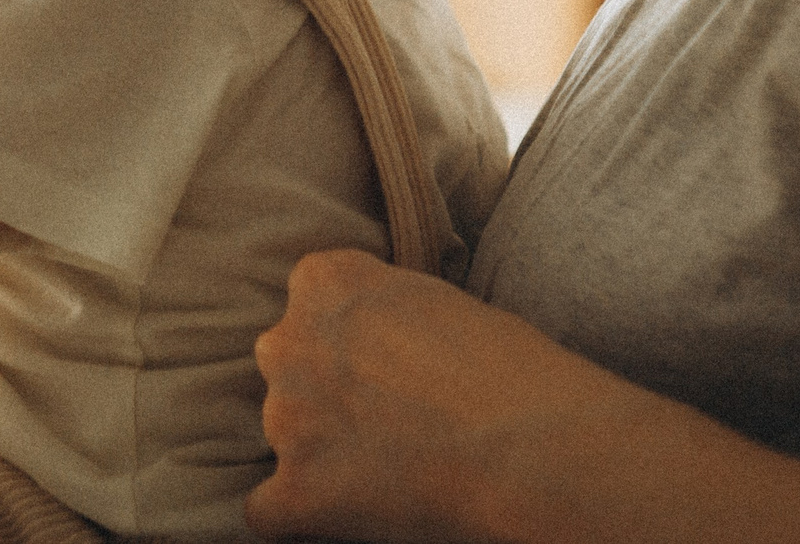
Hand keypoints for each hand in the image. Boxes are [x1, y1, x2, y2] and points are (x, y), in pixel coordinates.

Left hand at [245, 249, 607, 540]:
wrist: (532, 446)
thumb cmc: (510, 369)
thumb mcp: (434, 297)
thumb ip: (378, 310)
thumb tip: (370, 338)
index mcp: (323, 282)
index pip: (310, 306)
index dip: (352, 343)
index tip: (390, 367)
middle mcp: (288, 342)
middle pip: (289, 368)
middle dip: (327, 393)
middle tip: (393, 422)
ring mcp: (285, 419)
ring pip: (285, 438)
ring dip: (323, 454)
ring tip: (394, 470)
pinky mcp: (294, 491)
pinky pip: (267, 512)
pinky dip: (300, 518)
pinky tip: (344, 515)